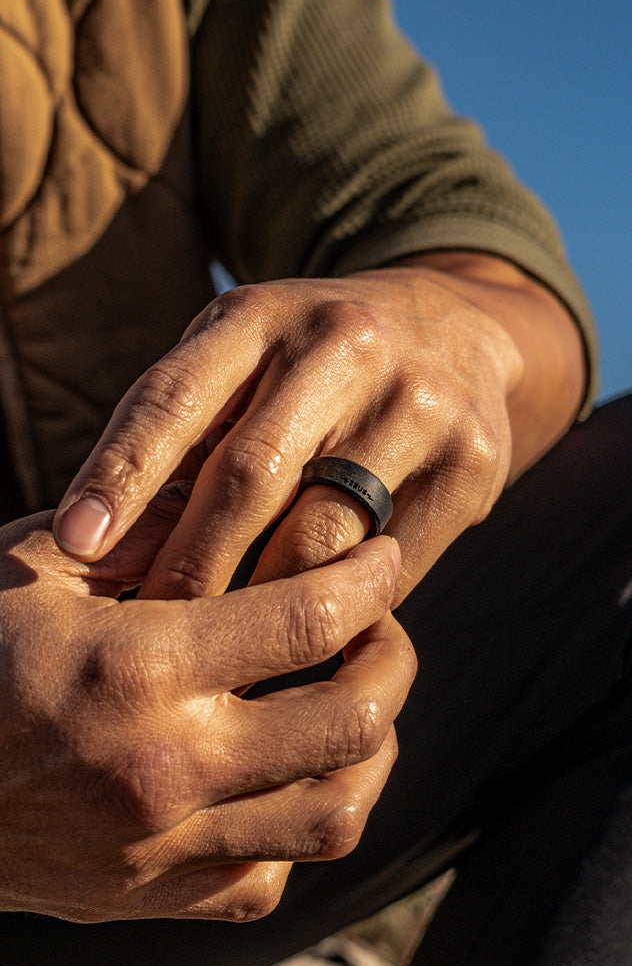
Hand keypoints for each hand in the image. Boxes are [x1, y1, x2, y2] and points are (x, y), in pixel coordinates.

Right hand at [0, 500, 412, 921]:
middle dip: (393, 660)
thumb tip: (230, 483)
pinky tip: (288, 776)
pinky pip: (266, 880)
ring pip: (334, 816)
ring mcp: (162, 848)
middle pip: (352, 722)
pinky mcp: (148, 897)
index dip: (371, 578)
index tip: (381, 556)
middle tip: (380, 626)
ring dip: (372, 751)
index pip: (310, 618)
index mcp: (138, 666)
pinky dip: (299, 827)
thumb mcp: (32, 568)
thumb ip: (138, 527)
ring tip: (358, 701)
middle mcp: (165, 766)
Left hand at [53, 254, 583, 602]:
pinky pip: (390, 562)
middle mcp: (344, 345)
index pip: (176, 396)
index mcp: (263, 314)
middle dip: (190, 564)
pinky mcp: (472, 461)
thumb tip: (103, 544)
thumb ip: (182, 429)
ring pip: (321, 534)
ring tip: (222, 650)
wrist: (457, 329)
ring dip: (262, 602)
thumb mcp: (245, 356)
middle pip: (249, 476)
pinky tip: (308, 636)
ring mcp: (417, 401)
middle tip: (149, 628)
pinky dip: (342, 607)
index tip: (78, 545)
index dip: (121, 473)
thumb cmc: (313, 362)